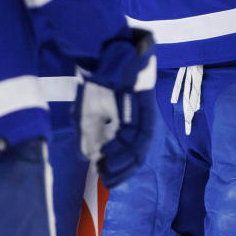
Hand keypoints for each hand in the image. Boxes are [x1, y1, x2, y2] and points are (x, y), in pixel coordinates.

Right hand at [76, 28, 155, 186]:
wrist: (101, 54)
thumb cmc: (95, 83)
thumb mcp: (85, 117)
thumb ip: (88, 139)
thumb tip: (91, 161)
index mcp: (121, 126)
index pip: (122, 155)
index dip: (114, 170)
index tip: (101, 179)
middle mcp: (134, 125)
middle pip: (133, 157)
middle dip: (120, 172)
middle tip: (106, 181)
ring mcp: (143, 117)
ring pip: (139, 150)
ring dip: (123, 165)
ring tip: (107, 170)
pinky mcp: (149, 109)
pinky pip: (145, 136)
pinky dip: (130, 150)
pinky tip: (113, 155)